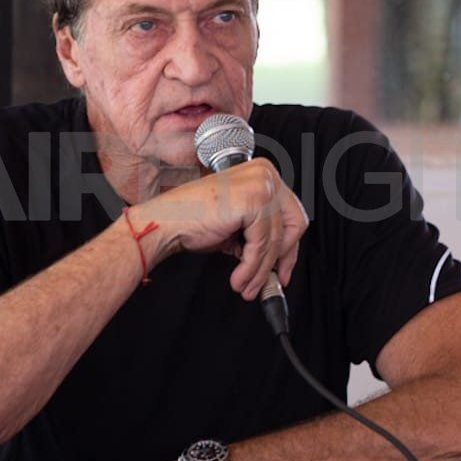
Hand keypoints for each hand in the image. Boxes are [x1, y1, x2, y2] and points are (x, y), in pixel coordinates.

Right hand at [129, 158, 307, 300]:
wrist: (165, 221)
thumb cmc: (192, 219)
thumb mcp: (238, 224)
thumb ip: (261, 234)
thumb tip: (280, 260)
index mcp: (263, 173)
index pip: (292, 213)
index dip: (289, 247)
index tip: (282, 269)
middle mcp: (265, 174)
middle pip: (294, 224)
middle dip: (282, 259)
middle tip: (271, 282)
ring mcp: (260, 185)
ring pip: (276, 240)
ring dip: (260, 271)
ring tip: (246, 286)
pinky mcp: (253, 201)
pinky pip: (262, 246)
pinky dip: (252, 268)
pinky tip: (240, 278)